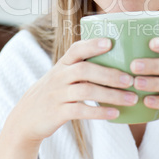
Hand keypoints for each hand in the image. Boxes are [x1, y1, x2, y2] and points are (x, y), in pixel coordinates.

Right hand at [8, 38, 136, 144]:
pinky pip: (80, 111)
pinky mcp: (57, 113)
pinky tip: (115, 114)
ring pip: (86, 91)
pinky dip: (99, 112)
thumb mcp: (63, 74)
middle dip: (110, 74)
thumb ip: (84, 66)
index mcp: (63, 63)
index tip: (110, 42)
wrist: (27, 116)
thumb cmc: (56, 90)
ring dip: (111, 95)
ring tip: (131, 98)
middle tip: (131, 80)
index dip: (92, 45)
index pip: (76, 49)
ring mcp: (57, 94)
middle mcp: (59, 76)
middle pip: (85, 70)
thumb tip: (121, 61)